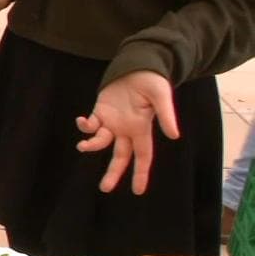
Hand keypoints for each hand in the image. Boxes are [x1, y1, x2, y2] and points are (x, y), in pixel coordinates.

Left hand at [76, 71, 179, 194]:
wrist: (138, 64)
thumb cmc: (152, 80)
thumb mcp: (162, 97)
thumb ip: (166, 116)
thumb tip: (174, 136)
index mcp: (142, 129)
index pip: (143, 156)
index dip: (141, 173)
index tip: (138, 191)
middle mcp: (127, 129)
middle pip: (120, 157)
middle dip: (113, 173)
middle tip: (105, 188)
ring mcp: (112, 121)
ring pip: (101, 142)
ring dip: (92, 146)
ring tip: (83, 146)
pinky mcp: (100, 111)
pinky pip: (90, 124)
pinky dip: (85, 125)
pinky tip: (82, 120)